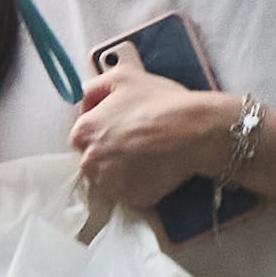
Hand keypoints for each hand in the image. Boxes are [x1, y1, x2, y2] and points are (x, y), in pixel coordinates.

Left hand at [68, 69, 238, 210]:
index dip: (102, 130)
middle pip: (94, 160)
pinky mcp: (132, 199)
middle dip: (111, 152)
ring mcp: (110, 184)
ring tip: (148, 156)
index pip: (82, 136)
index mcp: (83, 132)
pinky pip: (132, 194)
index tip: (121, 126)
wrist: (193, 131)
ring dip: (124, 171)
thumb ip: (95, 87)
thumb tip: (85, 98)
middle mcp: (90, 162)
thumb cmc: (159, 102)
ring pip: (111, 180)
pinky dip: (141, 185)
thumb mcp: (123, 77)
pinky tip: (156, 169)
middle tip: (137, 141)